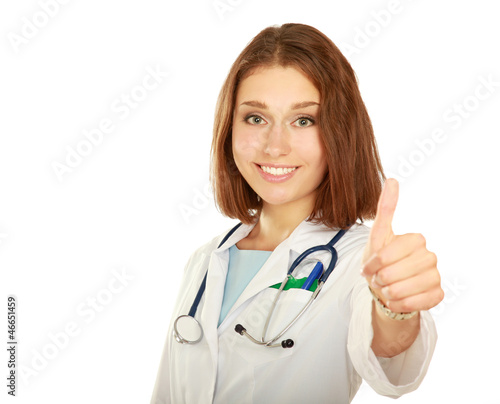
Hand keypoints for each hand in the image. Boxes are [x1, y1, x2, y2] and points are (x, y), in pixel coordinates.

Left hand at [361, 178, 443, 312]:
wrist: (388, 286)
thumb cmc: (381, 259)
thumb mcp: (377, 235)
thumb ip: (385, 208)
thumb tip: (392, 179)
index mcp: (416, 240)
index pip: (385, 256)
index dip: (372, 264)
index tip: (368, 267)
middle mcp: (430, 256)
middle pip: (392, 274)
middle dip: (378, 279)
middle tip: (378, 279)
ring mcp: (435, 275)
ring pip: (402, 290)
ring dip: (386, 293)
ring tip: (385, 288)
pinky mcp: (437, 294)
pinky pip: (413, 304)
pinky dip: (398, 304)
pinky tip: (395, 299)